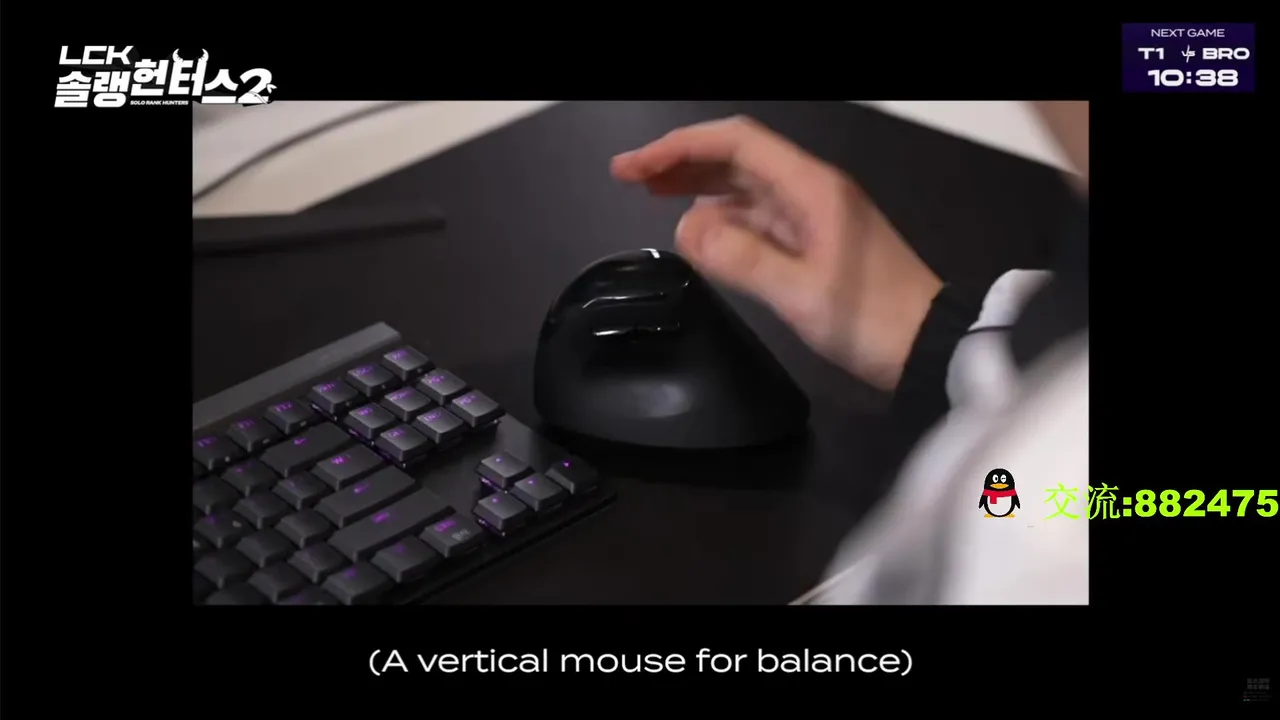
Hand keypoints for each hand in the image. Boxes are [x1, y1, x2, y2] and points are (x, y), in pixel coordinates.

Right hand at [611, 116, 942, 390]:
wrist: (929, 346)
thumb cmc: (870, 320)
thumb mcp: (800, 293)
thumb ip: (739, 258)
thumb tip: (684, 228)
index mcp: (811, 188)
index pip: (736, 142)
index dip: (679, 147)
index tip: (633, 169)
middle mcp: (812, 190)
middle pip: (738, 157)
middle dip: (681, 160)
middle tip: (629, 178)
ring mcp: (815, 215)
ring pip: (746, 185)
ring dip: (699, 184)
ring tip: (653, 195)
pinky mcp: (816, 242)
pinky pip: (760, 215)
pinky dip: (723, 216)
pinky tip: (701, 230)